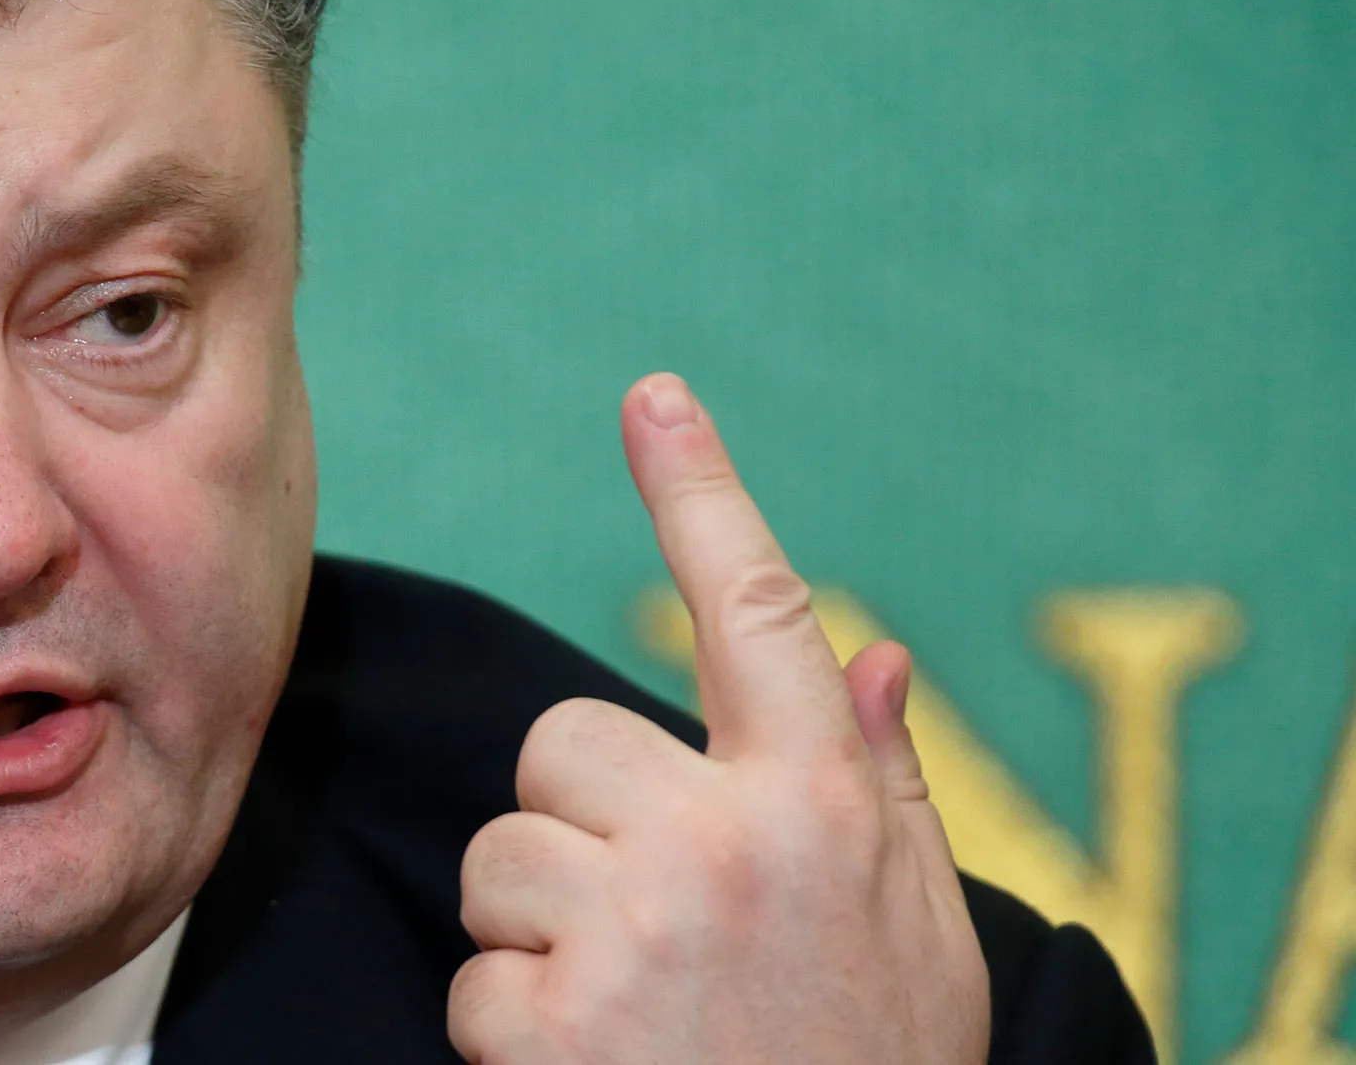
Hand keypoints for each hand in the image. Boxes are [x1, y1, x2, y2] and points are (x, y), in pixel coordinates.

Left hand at [447, 373, 990, 1063]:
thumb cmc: (875, 1058)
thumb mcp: (916, 920)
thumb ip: (879, 780)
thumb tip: (875, 657)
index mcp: (821, 798)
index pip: (757, 609)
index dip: (700, 493)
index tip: (652, 396)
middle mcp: (728, 840)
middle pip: (561, 744)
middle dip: (584, 822)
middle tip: (657, 918)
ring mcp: (635, 928)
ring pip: (504, 853)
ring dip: (542, 924)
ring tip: (634, 1002)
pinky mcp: (553, 1023)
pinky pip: (478, 972)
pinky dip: (516, 1025)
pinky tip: (596, 1064)